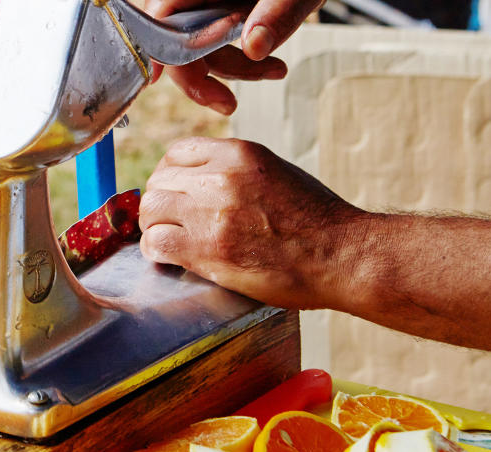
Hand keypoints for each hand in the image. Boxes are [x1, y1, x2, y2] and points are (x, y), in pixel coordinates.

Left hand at [138, 137, 366, 308]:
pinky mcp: (206, 249)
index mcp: (238, 154)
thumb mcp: (277, 172)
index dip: (169, 176)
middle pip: (159, 181)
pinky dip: (155, 252)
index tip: (174, 193)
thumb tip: (205, 180)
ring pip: (151, 210)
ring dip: (155, 227)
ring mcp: (210, 212)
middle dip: (160, 203)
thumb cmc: (317, 221)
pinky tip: (168, 258)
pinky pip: (155, 243)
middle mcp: (219, 177)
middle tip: (169, 222)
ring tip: (168, 240)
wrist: (340, 255)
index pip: (177, 153)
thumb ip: (237, 172)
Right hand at [144, 0, 320, 113]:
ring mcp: (209, 3)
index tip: (156, 79)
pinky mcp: (223, 12)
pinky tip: (271, 66)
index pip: (163, 14)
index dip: (156, 46)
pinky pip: (217, 42)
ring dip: (233, 69)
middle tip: (227, 104)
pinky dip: (242, 60)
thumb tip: (253, 47)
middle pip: (175, 37)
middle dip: (199, 75)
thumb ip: (278, 13)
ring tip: (275, 72)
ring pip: (199, 46)